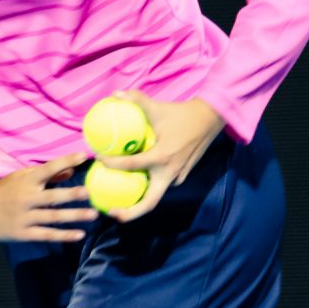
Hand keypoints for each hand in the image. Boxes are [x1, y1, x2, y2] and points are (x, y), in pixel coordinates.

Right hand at [0, 153, 100, 243]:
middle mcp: (25, 198)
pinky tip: (79, 234)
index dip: (67, 161)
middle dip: (71, 194)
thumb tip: (72, 170)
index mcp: (26, 180)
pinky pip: (46, 234)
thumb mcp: (22, 177)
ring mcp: (23, 217)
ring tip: (93, 214)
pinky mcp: (22, 233)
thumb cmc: (4, 190)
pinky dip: (63, 235)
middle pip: (52, 197)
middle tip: (89, 193)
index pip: (49, 168)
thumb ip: (48, 175)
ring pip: (52, 217)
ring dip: (74, 216)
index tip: (84, 155)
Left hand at [94, 93, 227, 222]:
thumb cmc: (182, 114)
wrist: (210, 120)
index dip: (111, 164)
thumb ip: (137, 100)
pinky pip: (161, 186)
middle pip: (149, 203)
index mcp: (162, 157)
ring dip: (138, 203)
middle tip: (110, 213)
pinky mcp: (181, 177)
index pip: (130, 165)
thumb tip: (116, 94)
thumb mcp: (158, 107)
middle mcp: (170, 173)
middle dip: (130, 213)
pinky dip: (147, 189)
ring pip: (155, 196)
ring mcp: (177, 177)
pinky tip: (134, 185)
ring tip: (118, 203)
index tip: (98, 160)